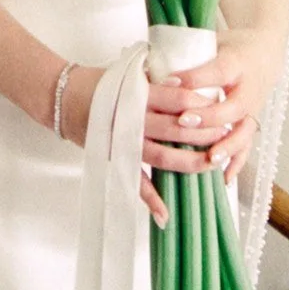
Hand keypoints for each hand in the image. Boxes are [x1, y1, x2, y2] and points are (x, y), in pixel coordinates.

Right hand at [59, 61, 233, 229]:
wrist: (64, 98)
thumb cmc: (102, 84)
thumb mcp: (130, 75)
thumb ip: (157, 82)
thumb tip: (186, 86)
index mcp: (138, 94)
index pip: (177, 99)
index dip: (201, 105)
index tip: (219, 107)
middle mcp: (132, 119)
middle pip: (175, 129)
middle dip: (203, 135)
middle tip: (224, 135)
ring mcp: (123, 143)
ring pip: (161, 156)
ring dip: (188, 164)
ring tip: (210, 165)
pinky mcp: (114, 160)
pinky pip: (134, 182)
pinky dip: (149, 199)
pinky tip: (165, 214)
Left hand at [145, 27, 284, 208]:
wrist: (264, 53)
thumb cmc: (229, 47)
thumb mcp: (212, 41)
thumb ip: (186, 53)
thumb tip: (151, 65)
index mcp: (237, 62)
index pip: (217, 71)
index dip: (194, 78)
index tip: (169, 82)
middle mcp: (248, 88)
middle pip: (232, 106)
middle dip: (208, 117)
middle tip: (183, 122)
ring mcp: (253, 108)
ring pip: (243, 131)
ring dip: (226, 146)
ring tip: (209, 158)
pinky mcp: (252, 122)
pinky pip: (247, 146)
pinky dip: (237, 163)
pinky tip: (224, 179)